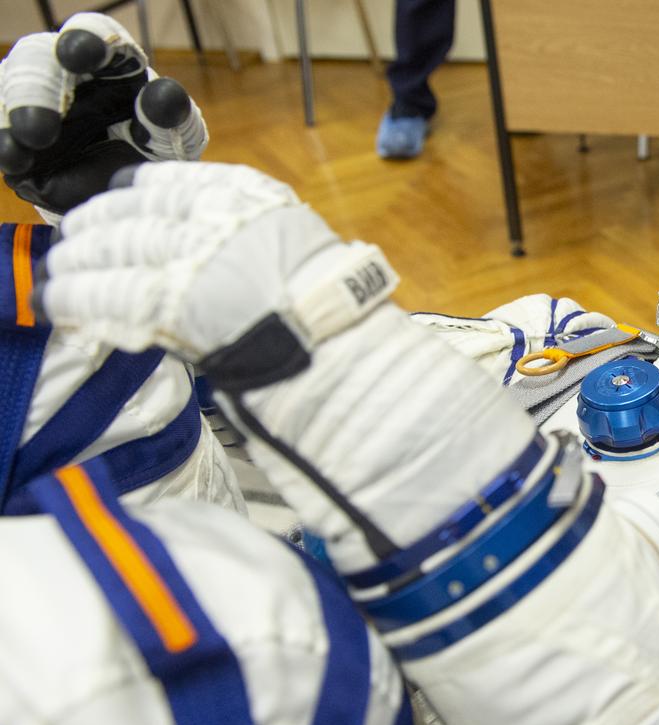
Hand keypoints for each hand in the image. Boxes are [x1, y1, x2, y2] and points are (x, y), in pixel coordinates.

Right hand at [0, 13, 207, 214]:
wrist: (133, 192)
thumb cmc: (154, 150)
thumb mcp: (173, 137)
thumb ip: (170, 114)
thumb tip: (161, 93)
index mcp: (108, 61)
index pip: (92, 34)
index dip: (86, 39)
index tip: (83, 53)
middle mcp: (63, 72)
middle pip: (37, 57)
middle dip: (39, 83)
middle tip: (50, 114)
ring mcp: (34, 101)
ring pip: (10, 88)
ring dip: (17, 110)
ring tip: (34, 137)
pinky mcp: (16, 135)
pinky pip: (1, 131)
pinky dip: (6, 141)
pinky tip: (17, 157)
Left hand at [37, 162, 398, 389]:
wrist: (333, 343)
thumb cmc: (325, 301)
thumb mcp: (294, 239)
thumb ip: (246, 230)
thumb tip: (203, 238)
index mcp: (246, 196)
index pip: (175, 180)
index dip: (137, 187)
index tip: (119, 190)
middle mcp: (212, 218)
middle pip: (135, 212)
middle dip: (96, 224)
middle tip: (74, 233)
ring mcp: (186, 257)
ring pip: (113, 248)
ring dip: (78, 260)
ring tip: (61, 269)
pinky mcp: (165, 300)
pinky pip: (105, 293)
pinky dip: (75, 298)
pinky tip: (58, 302)